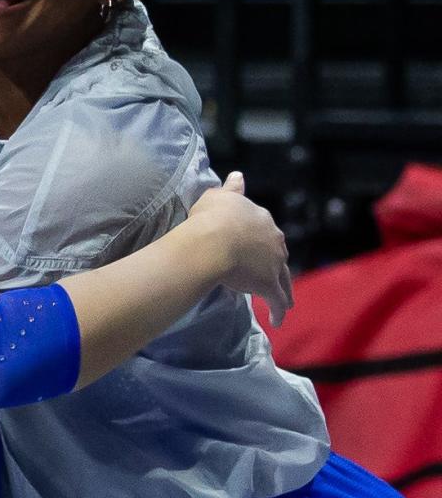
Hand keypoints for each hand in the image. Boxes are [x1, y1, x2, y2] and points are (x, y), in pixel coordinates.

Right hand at [189, 172, 293, 326]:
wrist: (213, 240)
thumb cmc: (211, 218)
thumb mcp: (217, 196)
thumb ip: (230, 189)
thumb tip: (238, 176)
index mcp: (261, 219)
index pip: (264, 230)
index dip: (259, 240)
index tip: (255, 247)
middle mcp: (273, 239)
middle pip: (278, 254)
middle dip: (276, 264)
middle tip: (271, 275)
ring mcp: (273, 263)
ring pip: (283, 278)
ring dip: (284, 289)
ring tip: (286, 302)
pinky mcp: (269, 284)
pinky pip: (277, 300)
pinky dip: (279, 310)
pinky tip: (277, 321)